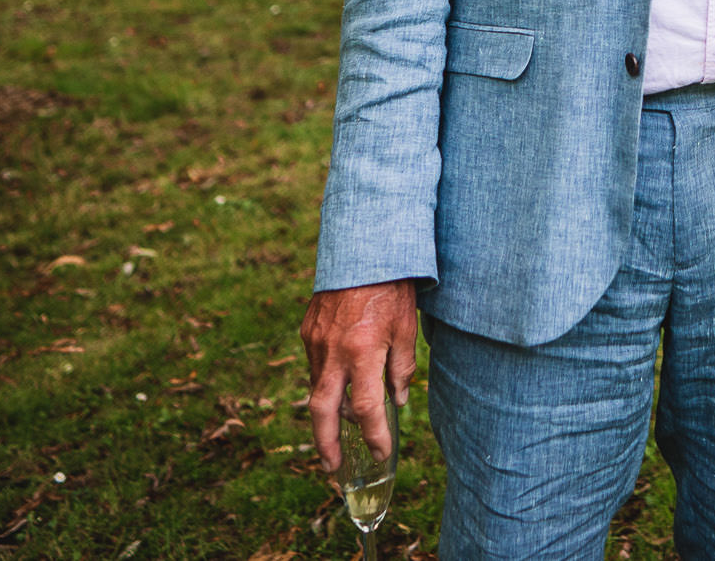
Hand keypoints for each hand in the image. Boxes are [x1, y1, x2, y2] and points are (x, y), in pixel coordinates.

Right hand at [301, 280, 417, 472]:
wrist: (364, 247)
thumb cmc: (392, 287)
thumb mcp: (407, 328)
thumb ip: (401, 368)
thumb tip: (397, 401)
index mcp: (362, 351)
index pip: (367, 408)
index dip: (375, 435)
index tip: (382, 451)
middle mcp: (333, 351)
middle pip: (323, 411)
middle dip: (326, 444)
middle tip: (333, 467)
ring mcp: (315, 341)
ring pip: (316, 388)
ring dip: (329, 411)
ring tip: (342, 427)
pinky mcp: (307, 330)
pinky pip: (315, 366)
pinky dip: (327, 381)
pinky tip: (340, 384)